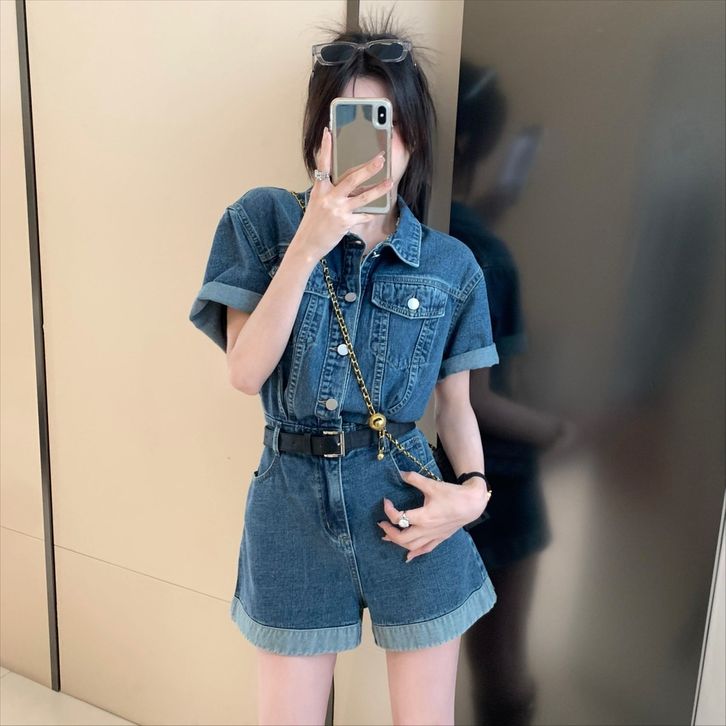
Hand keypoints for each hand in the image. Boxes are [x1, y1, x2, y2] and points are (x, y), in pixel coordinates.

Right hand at [292, 126, 393, 259]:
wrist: (307, 244)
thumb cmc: (313, 223)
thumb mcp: (316, 202)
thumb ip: (329, 191)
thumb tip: (348, 183)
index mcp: (319, 189)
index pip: (323, 165)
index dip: (326, 148)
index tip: (328, 132)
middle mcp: (329, 198)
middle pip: (352, 179)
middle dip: (368, 168)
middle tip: (380, 158)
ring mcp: (338, 210)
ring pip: (363, 197)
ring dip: (379, 189)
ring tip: (390, 182)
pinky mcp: (345, 223)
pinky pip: (363, 215)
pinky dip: (370, 212)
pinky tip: (378, 209)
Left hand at [376, 470, 488, 561]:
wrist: (472, 504)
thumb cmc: (452, 494)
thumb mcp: (432, 485)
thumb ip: (415, 479)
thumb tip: (400, 473)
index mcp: (423, 517)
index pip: (399, 518)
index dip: (389, 510)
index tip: (386, 501)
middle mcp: (427, 530)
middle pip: (402, 538)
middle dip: (389, 532)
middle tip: (381, 524)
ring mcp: (433, 536)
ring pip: (412, 546)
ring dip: (398, 543)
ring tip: (387, 537)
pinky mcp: (440, 538)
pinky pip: (425, 549)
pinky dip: (415, 553)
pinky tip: (408, 556)